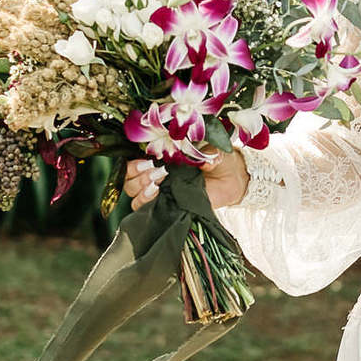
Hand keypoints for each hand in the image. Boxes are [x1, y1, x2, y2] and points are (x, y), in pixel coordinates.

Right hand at [123, 149, 249, 212]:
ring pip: (133, 193)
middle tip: (159, 173)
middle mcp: (156, 174)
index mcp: (161, 157)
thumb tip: (206, 161)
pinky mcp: (165, 205)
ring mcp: (159, 191)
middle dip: (138, 176)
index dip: (135, 163)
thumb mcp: (216, 151)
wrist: (231, 180)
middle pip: (129, 179)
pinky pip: (143, 209)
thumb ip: (210, 152)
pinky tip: (157, 197)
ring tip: (157, 186)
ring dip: (140, 190)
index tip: (149, 162)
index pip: (134, 160)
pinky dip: (144, 204)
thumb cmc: (219, 160)